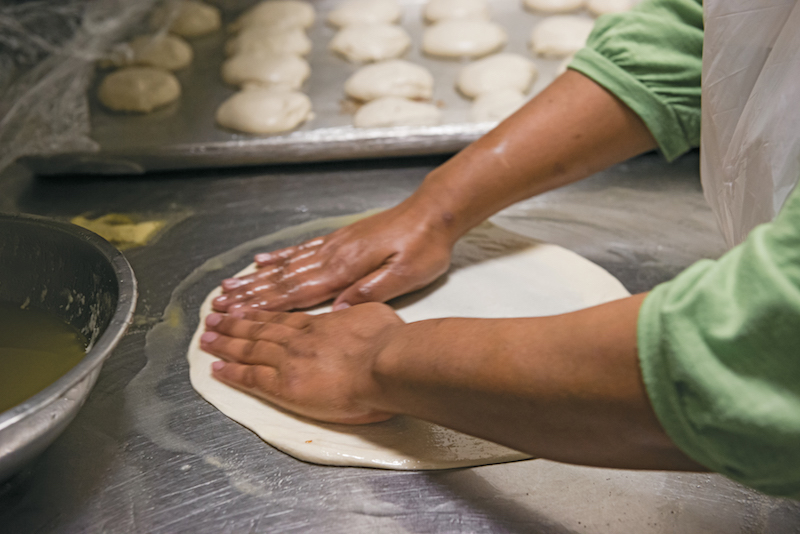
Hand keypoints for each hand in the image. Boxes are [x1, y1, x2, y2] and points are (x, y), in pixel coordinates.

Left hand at [200, 304, 403, 423]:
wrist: (385, 364)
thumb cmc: (388, 342)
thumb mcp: (374, 312)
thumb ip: (357, 310)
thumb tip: (351, 309)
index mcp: (320, 324)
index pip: (282, 319)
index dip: (260, 314)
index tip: (243, 309)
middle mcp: (299, 340)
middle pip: (259, 330)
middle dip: (234, 324)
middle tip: (213, 319)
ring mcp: (289, 361)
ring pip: (249, 350)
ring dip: (225, 344)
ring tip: (207, 338)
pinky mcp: (285, 386)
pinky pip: (251, 378)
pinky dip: (232, 372)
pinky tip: (217, 369)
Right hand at [212, 202, 453, 312]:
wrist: (434, 213)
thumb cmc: (424, 247)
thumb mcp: (406, 276)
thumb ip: (369, 293)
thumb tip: (336, 312)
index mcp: (346, 269)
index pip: (297, 292)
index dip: (265, 305)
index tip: (238, 313)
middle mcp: (333, 256)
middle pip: (283, 279)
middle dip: (250, 294)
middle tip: (220, 304)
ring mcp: (334, 245)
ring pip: (287, 265)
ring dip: (257, 278)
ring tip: (231, 286)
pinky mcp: (340, 239)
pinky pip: (302, 249)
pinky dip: (279, 257)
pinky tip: (263, 261)